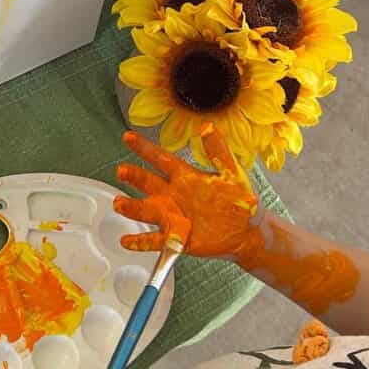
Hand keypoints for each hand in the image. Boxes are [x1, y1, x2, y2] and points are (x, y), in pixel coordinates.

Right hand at [115, 125, 264, 260]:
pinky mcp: (177, 238)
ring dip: (132, 207)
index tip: (128, 137)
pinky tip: (127, 240)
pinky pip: (155, 239)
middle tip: (122, 171)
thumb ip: (218, 150)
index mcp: (186, 177)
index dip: (144, 148)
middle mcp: (175, 195)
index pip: (161, 158)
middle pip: (148, 183)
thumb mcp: (231, 173)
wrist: (248, 233)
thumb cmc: (240, 202)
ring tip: (120, 204)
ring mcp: (174, 216)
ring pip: (147, 210)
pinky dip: (141, 241)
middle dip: (134, 176)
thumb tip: (207, 127)